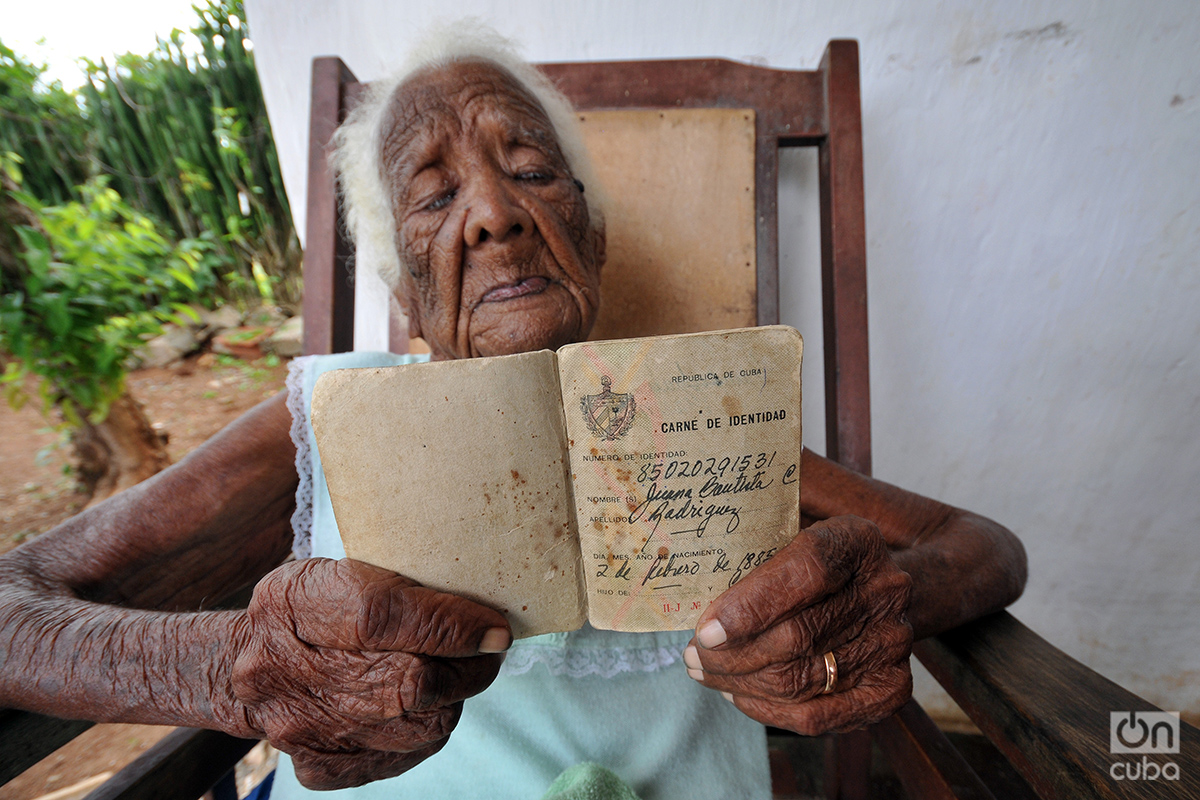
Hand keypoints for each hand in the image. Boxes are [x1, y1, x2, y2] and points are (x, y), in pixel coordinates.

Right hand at [230, 558, 510, 788]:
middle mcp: (291, 673)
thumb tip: (470, 609)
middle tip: (490, 649)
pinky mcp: (319, 765)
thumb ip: (393, 581)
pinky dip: (425, 731)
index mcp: (294, 605)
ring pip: (416, 726)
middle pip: (409, 682)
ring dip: (453, 698)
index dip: (450, 624)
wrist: (239, 670)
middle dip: (468, 666)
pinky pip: (400, 756)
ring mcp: (305, 728)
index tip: (495, 627)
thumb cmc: (303, 609)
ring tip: (459, 672)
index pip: (383, 617)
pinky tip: (425, 705)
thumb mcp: (331, 569)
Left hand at [683, 516, 912, 733]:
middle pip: (797, 635)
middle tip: (692, 656)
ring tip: (706, 673)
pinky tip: (738, 695)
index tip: (706, 629)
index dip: (752, 604)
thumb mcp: (794, 528)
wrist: (881, 590)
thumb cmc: (817, 561)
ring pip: (801, 679)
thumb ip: (755, 539)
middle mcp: (885, 591)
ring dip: (741, 683)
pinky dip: (769, 710)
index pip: (806, 570)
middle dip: (731, 654)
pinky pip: (819, 715)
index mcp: (857, 540)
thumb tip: (692, 567)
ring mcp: (893, 642)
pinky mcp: (892, 687)